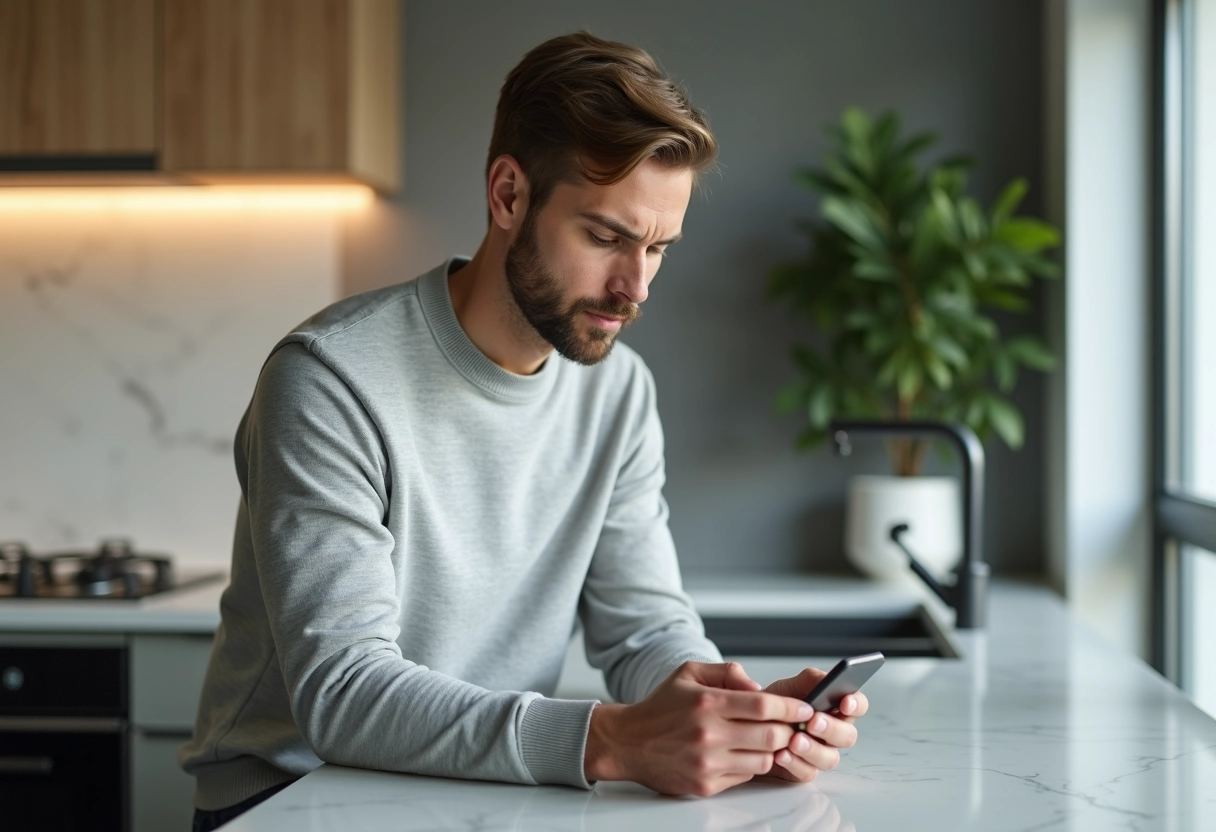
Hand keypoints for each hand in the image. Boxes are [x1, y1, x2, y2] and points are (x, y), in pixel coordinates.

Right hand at [583, 661, 814, 796]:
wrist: (628, 742)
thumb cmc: (661, 706)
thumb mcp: (689, 673)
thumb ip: (727, 672)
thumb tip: (759, 687)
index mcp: (707, 702)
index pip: (764, 704)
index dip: (791, 707)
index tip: (805, 707)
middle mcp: (708, 734)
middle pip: (771, 735)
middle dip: (789, 730)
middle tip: (794, 725)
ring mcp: (707, 763)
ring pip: (764, 760)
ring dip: (773, 750)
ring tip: (768, 739)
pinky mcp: (705, 785)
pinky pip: (745, 776)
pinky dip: (752, 764)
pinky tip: (743, 753)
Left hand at [759, 668, 868, 782]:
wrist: (750, 723)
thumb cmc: (776, 703)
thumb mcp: (791, 685)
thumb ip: (811, 679)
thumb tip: (827, 678)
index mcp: (835, 708)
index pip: (858, 706)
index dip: (856, 705)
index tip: (844, 703)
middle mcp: (832, 732)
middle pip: (848, 736)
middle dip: (832, 729)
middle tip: (813, 722)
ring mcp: (820, 752)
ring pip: (830, 758)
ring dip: (813, 750)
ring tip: (794, 740)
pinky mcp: (804, 769)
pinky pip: (807, 772)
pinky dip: (794, 764)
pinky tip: (780, 754)